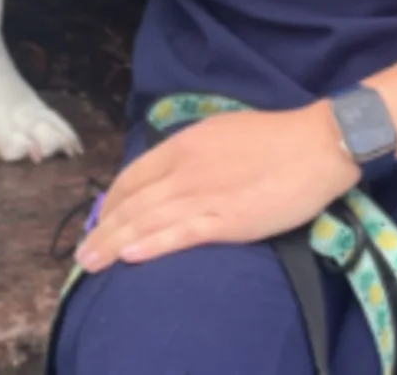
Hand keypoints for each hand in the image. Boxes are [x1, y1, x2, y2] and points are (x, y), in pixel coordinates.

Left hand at [75, 104, 358, 271]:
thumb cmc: (273, 138)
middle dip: (103, 229)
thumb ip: (191, 152)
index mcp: (184, 144)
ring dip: (114, 244)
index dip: (112, 201)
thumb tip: (171, 170)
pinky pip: (180, 234)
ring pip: (147, 221)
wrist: (314, 145)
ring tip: (91, 264)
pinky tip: (130, 257)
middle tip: (82, 253)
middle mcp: (186, 168)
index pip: (134, 175)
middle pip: (132, 202)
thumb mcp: (220, 131)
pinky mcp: (227, 220)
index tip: (101, 219)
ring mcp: (204, 194)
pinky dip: (151, 245)